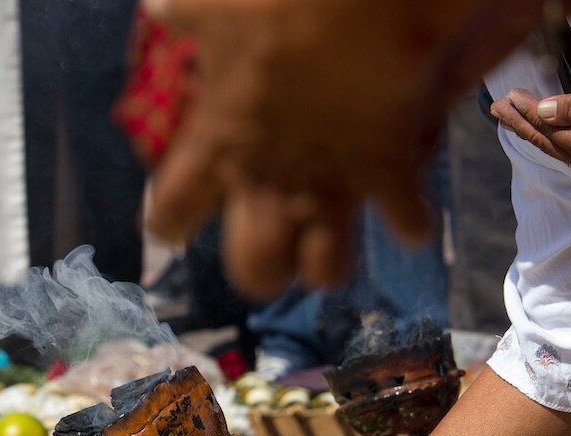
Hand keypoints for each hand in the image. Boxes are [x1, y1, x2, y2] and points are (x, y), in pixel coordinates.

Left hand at [142, 0, 570, 299]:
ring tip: (330, 245)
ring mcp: (331, 186)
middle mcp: (269, 182)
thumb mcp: (214, 6)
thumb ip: (189, 19)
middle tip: (267, 247)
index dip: (170, 225)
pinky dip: (411, 221)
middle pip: (253, 271)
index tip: (176, 225)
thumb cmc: (274, 0)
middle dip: (260, 272)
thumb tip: (159, 9)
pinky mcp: (388, 173)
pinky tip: (410, 213)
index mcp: (218, 145)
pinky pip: (407, 222)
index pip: (171, 215)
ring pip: (327, 272)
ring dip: (330, 263)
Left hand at [490, 86, 570, 177]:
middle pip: (543, 141)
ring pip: (553, 146)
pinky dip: (549, 137)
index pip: (545, 129)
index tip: (507, 98)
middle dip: (518, 123)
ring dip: (530, 130)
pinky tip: (542, 131)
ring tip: (510, 118)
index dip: (524, 112)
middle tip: (495, 108)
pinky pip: (566, 149)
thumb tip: (541, 111)